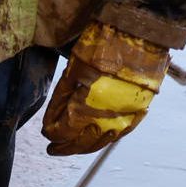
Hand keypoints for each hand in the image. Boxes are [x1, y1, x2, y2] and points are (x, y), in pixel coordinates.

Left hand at [43, 22, 170, 155]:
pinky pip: (119, 133)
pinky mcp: (139, 112)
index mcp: (84, 111)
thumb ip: (59, 103)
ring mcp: (124, 119)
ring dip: (84, 146)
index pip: (61, 133)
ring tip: (72, 146)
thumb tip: (50, 124)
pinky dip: (104, 137)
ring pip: (100, 142)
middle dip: (64, 147)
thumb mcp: (70, 74)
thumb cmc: (101, 50)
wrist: (139, 36)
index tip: (46, 132)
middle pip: (80, 143)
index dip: (51, 134)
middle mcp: (105, 121)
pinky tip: (95, 138)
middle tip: (53, 149)